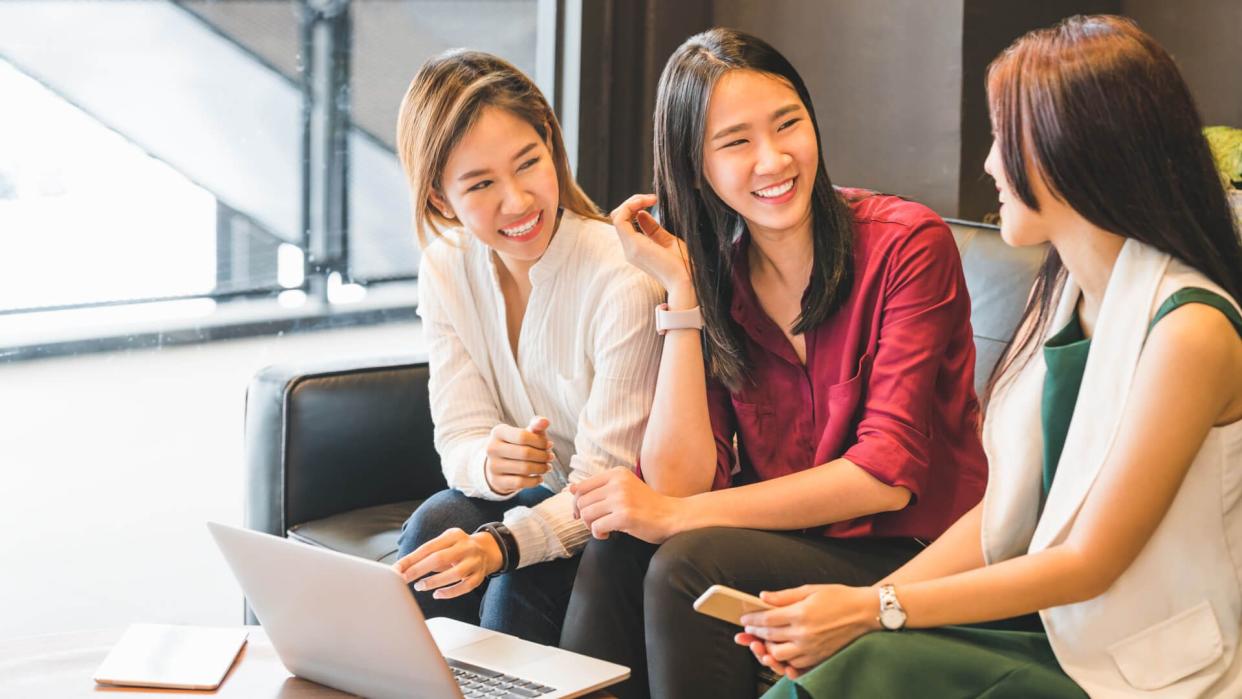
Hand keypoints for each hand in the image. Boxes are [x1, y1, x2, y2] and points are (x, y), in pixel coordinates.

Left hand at [392, 527, 501, 598]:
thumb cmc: (458, 548)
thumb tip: (403, 568)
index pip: (428, 547)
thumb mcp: (445, 543)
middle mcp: (466, 547)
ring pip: (455, 573)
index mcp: (454, 535)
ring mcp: (475, 562)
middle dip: (418, 570)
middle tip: (403, 579)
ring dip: (434, 581)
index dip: (411, 559)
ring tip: (419, 586)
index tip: (397, 569)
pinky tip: (437, 594)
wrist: (487, 549)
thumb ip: (427, 554)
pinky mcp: (479, 576)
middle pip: (440, 558)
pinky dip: (450, 592)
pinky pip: (465, 586)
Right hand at [485, 417, 554, 494]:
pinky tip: (540, 477)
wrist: (498, 464)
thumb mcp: (525, 433)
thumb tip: (545, 421)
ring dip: (541, 468)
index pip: (523, 436)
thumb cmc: (517, 445)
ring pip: (524, 469)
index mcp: (498, 432)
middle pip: (525, 453)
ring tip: (547, 467)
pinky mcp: (497, 481)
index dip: (540, 442)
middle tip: (550, 457)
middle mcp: (492, 448)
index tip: (549, 445)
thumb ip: (536, 426)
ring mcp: (493, 466)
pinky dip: (534, 481)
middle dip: (543, 456)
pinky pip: (520, 483)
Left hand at [569, 468, 684, 542]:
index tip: (580, 513)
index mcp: (617, 473)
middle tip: (594, 524)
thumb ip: (600, 487)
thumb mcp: (624, 488)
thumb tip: (570, 489)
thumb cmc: (646, 505)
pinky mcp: (624, 516)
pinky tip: (608, 535)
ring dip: (590, 526)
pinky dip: (598, 534)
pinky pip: (596, 527)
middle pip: (581, 501)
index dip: (576, 503)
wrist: (671, 516)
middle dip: (583, 516)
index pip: (581, 486)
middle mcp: (618, 483)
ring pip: (586, 514)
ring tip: (602, 529)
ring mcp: (621, 499)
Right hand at [609, 194, 693, 293]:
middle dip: (633, 202)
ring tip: (650, 198)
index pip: (625, 223)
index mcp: (637, 249)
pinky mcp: (633, 245)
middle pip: (619, 218)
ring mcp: (629, 248)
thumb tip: (641, 213)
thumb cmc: (683, 265)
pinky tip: (646, 202)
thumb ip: (653, 229)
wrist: (687, 281)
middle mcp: (629, 249)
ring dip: (632, 201)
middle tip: (652, 198)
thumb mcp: (668, 241)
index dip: (636, 207)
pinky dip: (631, 205)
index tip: (654, 201)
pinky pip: (620, 218)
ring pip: (617, 216)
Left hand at [734, 584, 878, 678]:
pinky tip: (782, 650)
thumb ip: (784, 596)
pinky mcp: (818, 658)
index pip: (767, 620)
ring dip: (768, 648)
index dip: (752, 620)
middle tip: (748, 631)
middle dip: (755, 634)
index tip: (744, 619)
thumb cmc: (839, 598)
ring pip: (779, 655)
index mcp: (800, 614)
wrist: (864, 612)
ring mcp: (811, 649)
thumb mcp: (810, 590)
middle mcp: (804, 634)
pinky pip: (794, 664)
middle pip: (769, 637)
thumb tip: (763, 597)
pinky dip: (784, 658)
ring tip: (763, 641)